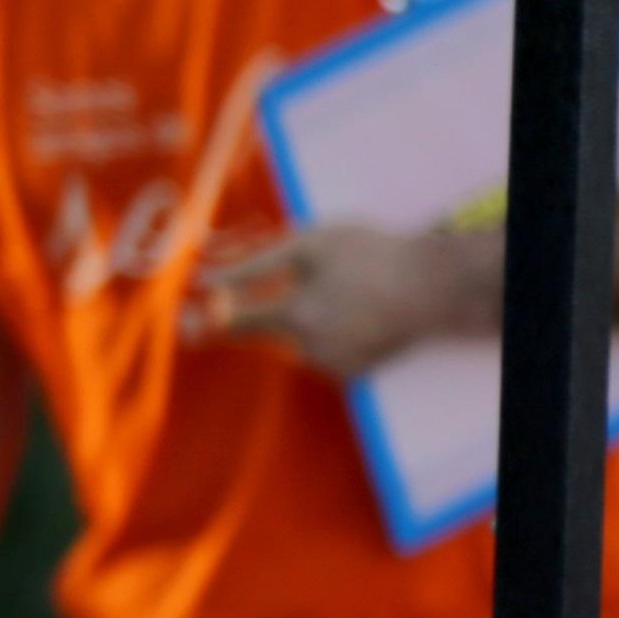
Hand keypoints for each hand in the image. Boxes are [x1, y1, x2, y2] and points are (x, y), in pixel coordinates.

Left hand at [185, 221, 493, 376]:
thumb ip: (256, 261)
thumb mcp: (313, 243)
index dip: (209, 318)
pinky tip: (351, 316)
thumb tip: (206, 278)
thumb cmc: (371, 254)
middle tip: (218, 313)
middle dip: (244, 317)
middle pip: (265, 330)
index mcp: (300, 313)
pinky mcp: (348, 374)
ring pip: (294, 340)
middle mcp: (312, 346)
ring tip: (340, 294)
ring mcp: (331, 363)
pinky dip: (323, 335)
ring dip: (300, 320)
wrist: (436, 286)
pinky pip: (318, 352)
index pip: (238, 320)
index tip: (182, 319)